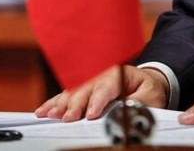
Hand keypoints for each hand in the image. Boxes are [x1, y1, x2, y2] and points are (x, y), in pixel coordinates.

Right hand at [35, 65, 168, 120]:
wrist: (148, 82)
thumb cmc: (149, 90)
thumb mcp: (151, 96)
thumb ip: (139, 104)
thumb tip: (127, 112)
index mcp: (120, 75)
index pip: (106, 87)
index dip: (97, 101)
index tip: (91, 115)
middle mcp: (102, 77)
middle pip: (85, 90)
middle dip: (75, 105)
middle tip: (67, 118)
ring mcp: (91, 83)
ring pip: (72, 93)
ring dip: (60, 104)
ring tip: (48, 114)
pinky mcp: (84, 91)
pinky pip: (67, 96)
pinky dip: (55, 104)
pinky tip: (43, 111)